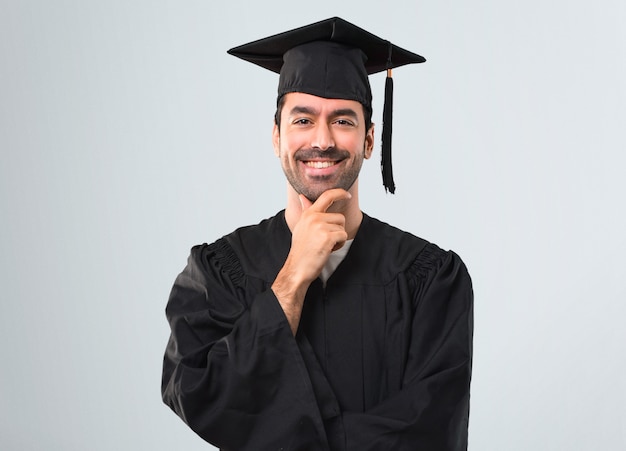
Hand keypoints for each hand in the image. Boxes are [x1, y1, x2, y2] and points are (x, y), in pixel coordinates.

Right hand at [272, 188, 350, 333]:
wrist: (297, 268)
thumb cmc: (301, 250)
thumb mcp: (301, 227)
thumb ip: (305, 211)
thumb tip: (302, 197)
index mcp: (308, 214)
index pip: (326, 196)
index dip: (339, 193)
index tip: (346, 194)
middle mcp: (314, 217)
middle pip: (340, 217)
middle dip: (337, 230)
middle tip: (324, 240)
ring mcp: (320, 227)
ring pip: (342, 228)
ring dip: (338, 238)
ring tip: (325, 245)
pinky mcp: (327, 237)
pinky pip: (343, 236)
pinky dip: (339, 245)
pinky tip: (328, 250)